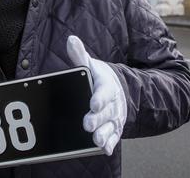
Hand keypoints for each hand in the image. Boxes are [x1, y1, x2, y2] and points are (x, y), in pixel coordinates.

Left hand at [67, 35, 126, 155]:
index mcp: (107, 86)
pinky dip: (109, 143)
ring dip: (103, 134)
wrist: (118, 89)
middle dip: (97, 119)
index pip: (104, 92)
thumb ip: (80, 56)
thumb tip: (71, 40)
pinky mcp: (114, 129)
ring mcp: (114, 117)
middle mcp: (113, 104)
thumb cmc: (99, 78)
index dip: (99, 99)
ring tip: (96, 140)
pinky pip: (113, 137)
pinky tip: (104, 149)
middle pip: (106, 112)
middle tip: (87, 125)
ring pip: (110, 127)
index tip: (92, 104)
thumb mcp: (91, 65)